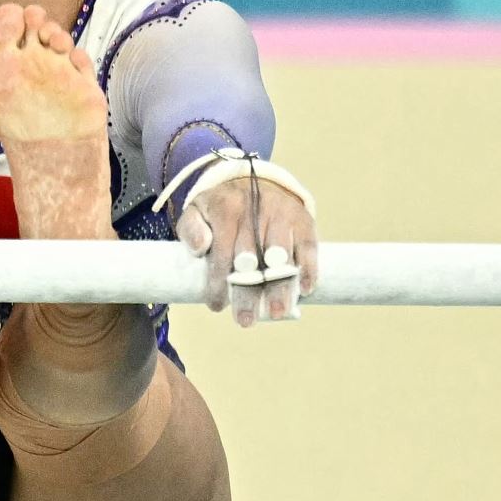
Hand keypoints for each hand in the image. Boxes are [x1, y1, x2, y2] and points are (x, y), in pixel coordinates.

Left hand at [174, 177, 318, 325]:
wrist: (254, 180)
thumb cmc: (222, 207)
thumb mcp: (198, 210)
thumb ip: (192, 229)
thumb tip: (199, 249)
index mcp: (226, 209)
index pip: (221, 252)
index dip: (219, 282)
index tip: (216, 306)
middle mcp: (255, 210)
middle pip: (251, 257)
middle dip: (247, 292)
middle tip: (245, 320)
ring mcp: (282, 214)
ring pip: (280, 254)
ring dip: (279, 286)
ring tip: (277, 312)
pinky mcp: (303, 219)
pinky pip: (308, 245)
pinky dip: (308, 267)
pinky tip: (305, 289)